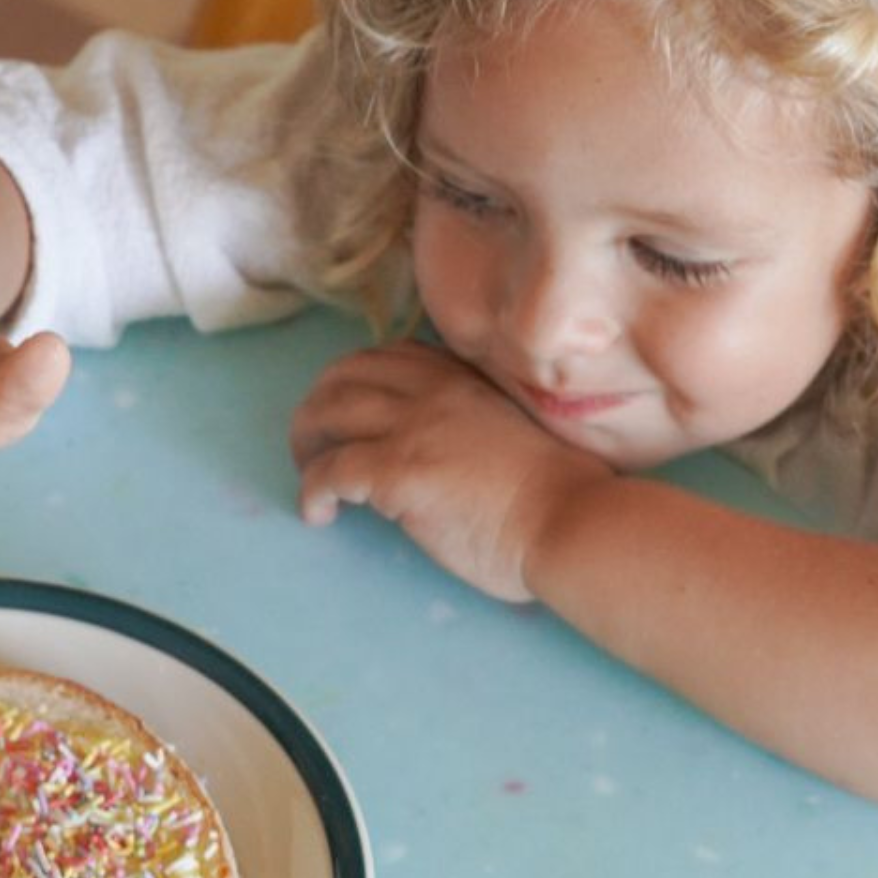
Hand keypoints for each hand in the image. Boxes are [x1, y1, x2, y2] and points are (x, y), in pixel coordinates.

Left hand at [288, 339, 608, 600]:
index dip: (355, 380)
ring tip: (308, 479)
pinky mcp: (399, 472)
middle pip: (344, 376)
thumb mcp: (512, 432)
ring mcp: (413, 429)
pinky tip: (318, 515)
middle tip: (312, 447)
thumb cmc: (560, 495)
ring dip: (305, 444)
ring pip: (326, 413)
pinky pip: (330, 471)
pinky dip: (312, 491)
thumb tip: (439, 451)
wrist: (571, 521)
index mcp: (462, 380)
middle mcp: (432, 393)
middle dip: (317, 407)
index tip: (349, 413)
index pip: (390, 356)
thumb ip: (471, 425)